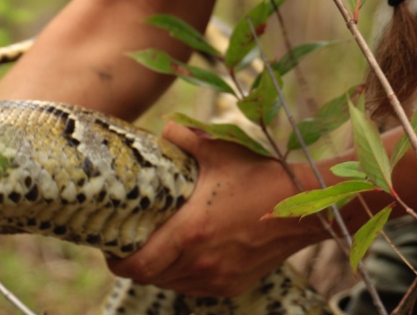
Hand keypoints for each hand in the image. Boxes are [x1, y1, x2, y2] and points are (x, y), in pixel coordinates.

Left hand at [106, 121, 324, 296]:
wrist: (306, 206)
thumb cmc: (261, 174)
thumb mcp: (220, 149)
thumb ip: (184, 135)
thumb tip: (161, 128)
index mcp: (192, 231)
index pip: (139, 265)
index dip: (118, 261)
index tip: (110, 246)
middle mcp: (202, 262)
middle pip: (151, 277)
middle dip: (136, 263)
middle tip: (131, 240)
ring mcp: (218, 278)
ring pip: (172, 284)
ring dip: (161, 269)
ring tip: (157, 245)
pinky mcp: (233, 285)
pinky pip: (195, 287)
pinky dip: (184, 274)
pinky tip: (188, 253)